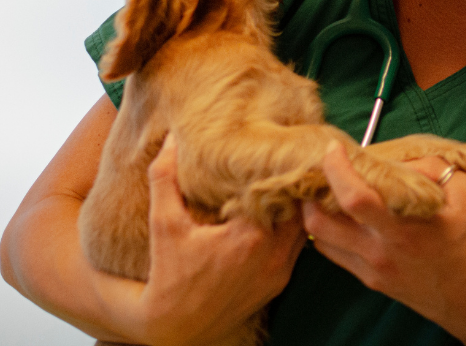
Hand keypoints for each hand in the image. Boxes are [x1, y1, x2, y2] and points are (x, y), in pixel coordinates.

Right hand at [136, 134, 306, 345]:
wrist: (175, 328)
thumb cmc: (169, 274)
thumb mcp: (163, 223)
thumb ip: (165, 177)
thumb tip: (171, 138)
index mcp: (250, 237)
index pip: (280, 191)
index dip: (280, 167)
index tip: (276, 144)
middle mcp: (272, 255)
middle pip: (299, 207)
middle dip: (292, 183)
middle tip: (285, 155)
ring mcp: (279, 271)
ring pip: (302, 227)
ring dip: (295, 206)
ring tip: (284, 179)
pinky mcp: (279, 283)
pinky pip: (298, 247)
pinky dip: (292, 227)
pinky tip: (279, 211)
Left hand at [302, 141, 465, 345]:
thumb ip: (430, 167)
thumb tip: (394, 157)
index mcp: (403, 230)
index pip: (354, 198)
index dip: (335, 168)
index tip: (334, 148)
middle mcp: (379, 252)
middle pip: (319, 222)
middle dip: (311, 190)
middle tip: (320, 167)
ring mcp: (370, 269)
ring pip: (319, 237)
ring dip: (315, 208)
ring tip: (326, 186)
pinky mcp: (369, 280)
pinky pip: (332, 251)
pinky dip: (326, 228)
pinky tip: (339, 211)